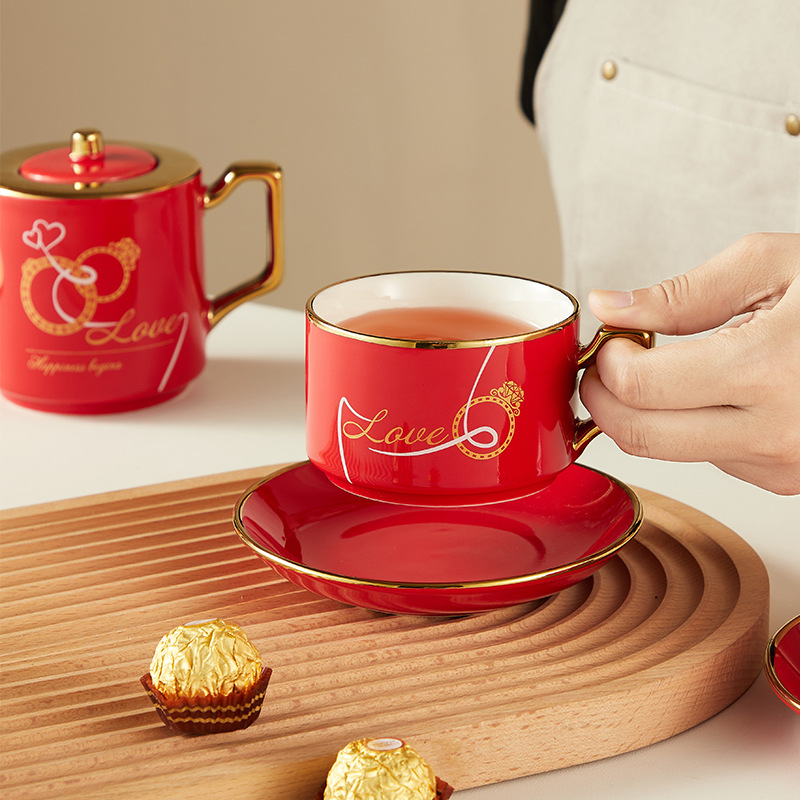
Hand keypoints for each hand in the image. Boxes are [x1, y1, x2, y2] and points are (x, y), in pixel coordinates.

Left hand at [580, 232, 799, 494]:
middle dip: (604, 400)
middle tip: (608, 364)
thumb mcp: (776, 267)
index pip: (639, 388)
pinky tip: (716, 392)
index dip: (605, 363)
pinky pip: (710, 458)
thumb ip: (683, 294)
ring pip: (671, 452)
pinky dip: (690, 427)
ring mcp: (783, 465)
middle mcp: (776, 432)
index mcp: (769, 369)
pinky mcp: (788, 480)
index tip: (609, 340)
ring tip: (669, 368)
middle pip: (641, 438)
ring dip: (649, 413)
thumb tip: (611, 307)